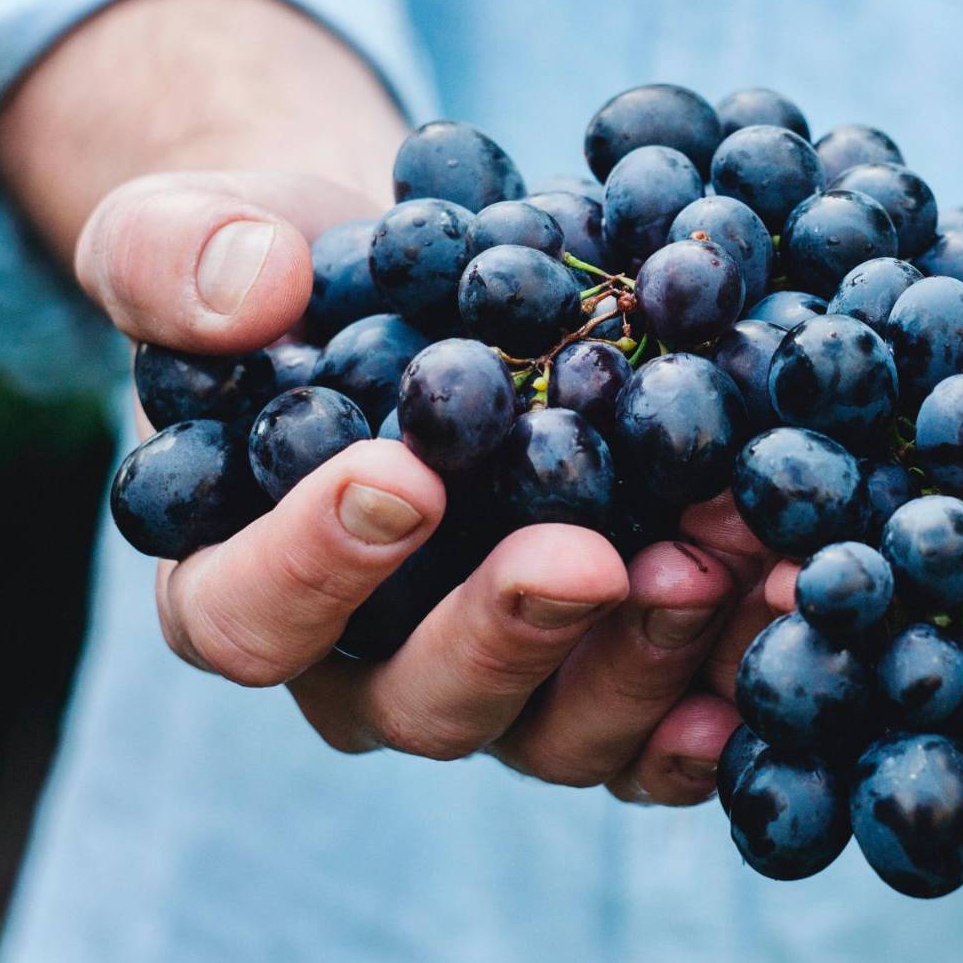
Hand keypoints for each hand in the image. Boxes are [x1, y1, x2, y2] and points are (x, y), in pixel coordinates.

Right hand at [78, 169, 740, 802]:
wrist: (424, 286)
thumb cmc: (290, 274)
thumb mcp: (194, 233)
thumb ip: (176, 256)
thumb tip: (248, 289)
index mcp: (243, 583)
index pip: (247, 616)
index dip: (313, 566)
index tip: (401, 477)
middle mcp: (371, 665)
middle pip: (424, 701)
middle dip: (510, 632)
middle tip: (587, 557)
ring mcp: (503, 682)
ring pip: (561, 729)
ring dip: (646, 658)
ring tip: (724, 561)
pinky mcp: (605, 671)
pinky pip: (663, 725)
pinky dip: (727, 689)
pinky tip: (786, 622)